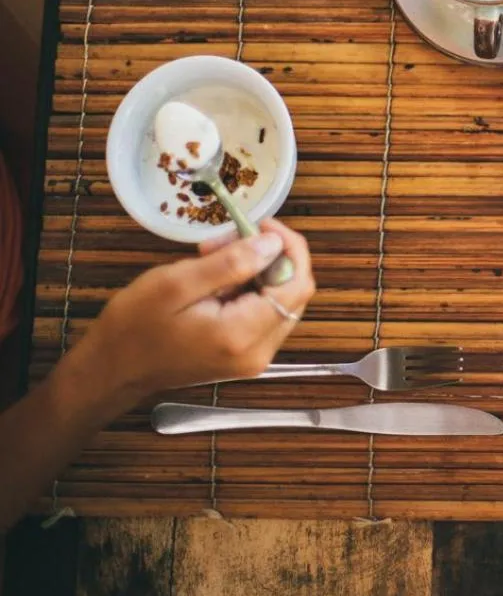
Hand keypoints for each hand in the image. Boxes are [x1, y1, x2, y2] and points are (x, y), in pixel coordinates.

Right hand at [70, 219, 316, 400]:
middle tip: (225, 240)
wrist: (112, 371)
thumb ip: (230, 264)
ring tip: (211, 256)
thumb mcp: (176, 284)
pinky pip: (263, 313)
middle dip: (268, 257)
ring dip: (255, 271)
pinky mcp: (244, 356)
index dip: (289, 248)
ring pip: (279, 300)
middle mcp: (259, 352)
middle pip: (293, 292)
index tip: (261, 224)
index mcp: (243, 335)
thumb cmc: (134, 326)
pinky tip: (215, 279)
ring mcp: (254, 357)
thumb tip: (274, 244)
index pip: (297, 285)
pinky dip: (247, 289)